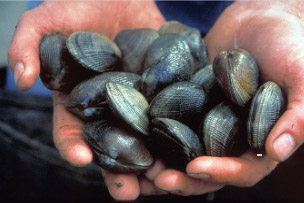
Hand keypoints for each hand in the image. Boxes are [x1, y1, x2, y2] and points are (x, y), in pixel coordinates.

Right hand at [8, 1, 163, 199]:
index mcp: (79, 101)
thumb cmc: (80, 5)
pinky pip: (172, 117)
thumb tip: (21, 80)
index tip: (81, 159)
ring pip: (144, 142)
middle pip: (112, 148)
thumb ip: (27, 45)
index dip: (73, 147)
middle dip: (118, 172)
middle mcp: (109, 109)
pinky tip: (188, 150)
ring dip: (152, 165)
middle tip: (127, 193)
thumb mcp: (47, 20)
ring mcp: (139, 103)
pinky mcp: (164, 92)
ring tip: (161, 182)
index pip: (72, 132)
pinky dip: (179, 136)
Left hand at [149, 1, 303, 195]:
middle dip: (183, 177)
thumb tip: (277, 151)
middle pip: (207, 168)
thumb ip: (298, 115)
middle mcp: (232, 136)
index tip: (195, 167)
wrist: (260, 18)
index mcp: (259, 139)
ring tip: (141, 167)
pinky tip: (135, 134)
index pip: (243, 168)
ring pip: (185, 150)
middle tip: (157, 178)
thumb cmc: (289, 44)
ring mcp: (208, 120)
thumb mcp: (302, 76)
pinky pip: (172, 120)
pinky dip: (155, 131)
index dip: (222, 172)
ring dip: (164, 162)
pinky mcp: (190, 103)